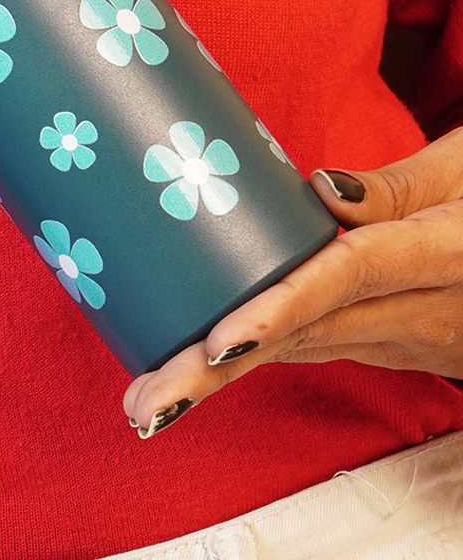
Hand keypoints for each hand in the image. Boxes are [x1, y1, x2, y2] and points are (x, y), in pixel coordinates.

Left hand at [123, 126, 462, 437]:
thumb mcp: (461, 173)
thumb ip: (394, 190)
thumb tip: (317, 191)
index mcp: (445, 257)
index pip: (348, 281)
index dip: (280, 310)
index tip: (216, 341)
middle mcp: (421, 312)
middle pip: (307, 337)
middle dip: (219, 372)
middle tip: (146, 403)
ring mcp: (405, 337)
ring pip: (302, 354)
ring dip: (221, 382)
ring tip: (148, 404)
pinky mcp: (387, 340)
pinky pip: (311, 347)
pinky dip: (249, 361)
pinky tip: (190, 376)